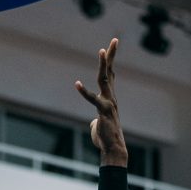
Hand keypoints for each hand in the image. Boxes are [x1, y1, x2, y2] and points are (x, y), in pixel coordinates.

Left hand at [75, 39, 127, 166]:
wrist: (113, 149)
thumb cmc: (106, 138)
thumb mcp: (99, 126)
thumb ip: (96, 120)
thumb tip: (94, 123)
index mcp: (109, 98)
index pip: (110, 75)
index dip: (109, 61)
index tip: (111, 46)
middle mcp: (111, 97)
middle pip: (110, 72)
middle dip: (111, 55)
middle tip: (114, 40)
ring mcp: (108, 103)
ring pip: (105, 80)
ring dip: (103, 65)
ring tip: (101, 51)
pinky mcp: (103, 112)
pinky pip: (92, 100)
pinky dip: (84, 92)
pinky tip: (77, 84)